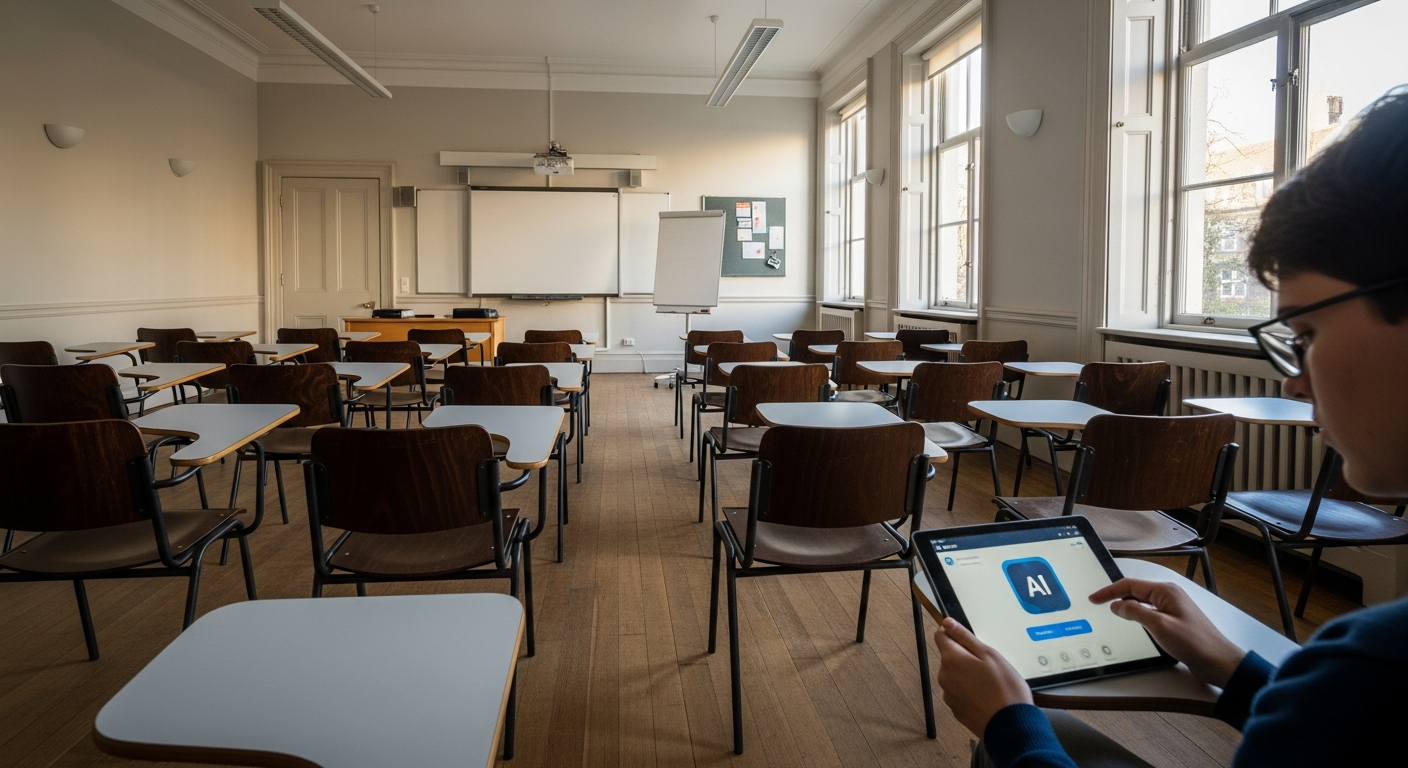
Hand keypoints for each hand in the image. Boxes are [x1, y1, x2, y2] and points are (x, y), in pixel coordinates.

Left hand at [934, 617, 1032, 736]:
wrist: (1010, 725)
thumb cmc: (1004, 687)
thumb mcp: (989, 654)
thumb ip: (964, 637)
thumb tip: (946, 623)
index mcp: (951, 659)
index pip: (940, 636)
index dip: (954, 634)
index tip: (970, 641)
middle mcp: (944, 677)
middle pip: (949, 658)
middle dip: (965, 658)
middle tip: (988, 666)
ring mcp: (949, 695)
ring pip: (955, 676)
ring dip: (968, 675)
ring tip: (990, 684)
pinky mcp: (956, 710)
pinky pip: (960, 693)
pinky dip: (970, 692)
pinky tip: (987, 697)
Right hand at [1088, 578, 1244, 687]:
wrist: (1219, 662)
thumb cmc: (1195, 643)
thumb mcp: (1159, 625)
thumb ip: (1135, 612)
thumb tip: (1117, 605)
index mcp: (1166, 591)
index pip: (1130, 584)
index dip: (1109, 591)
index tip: (1094, 598)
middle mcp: (1170, 596)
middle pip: (1135, 591)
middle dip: (1115, 595)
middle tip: (1098, 602)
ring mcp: (1173, 608)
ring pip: (1142, 602)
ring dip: (1126, 606)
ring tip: (1111, 611)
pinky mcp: (1175, 621)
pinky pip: (1150, 613)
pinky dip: (1137, 615)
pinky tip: (1132, 622)